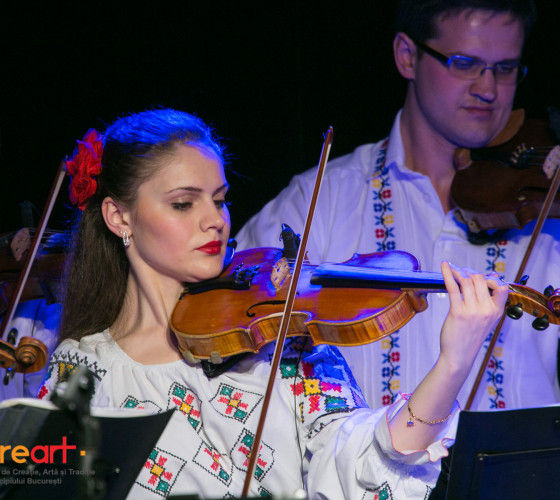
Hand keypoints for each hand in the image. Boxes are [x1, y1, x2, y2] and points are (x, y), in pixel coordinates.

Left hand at [438, 261, 508, 375]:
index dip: (490, 278)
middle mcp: (487, 310)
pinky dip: (448, 274)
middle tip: (461, 273)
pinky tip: (444, 266)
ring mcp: (473, 311)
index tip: (479, 278)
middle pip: (480, 279)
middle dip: (470, 273)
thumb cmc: (470, 336)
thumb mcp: (486, 320)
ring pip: (467, 281)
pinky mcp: (457, 312)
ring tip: (453, 271)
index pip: (501, 287)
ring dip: (459, 272)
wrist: (459, 356)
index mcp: (497, 311)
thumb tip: (484, 279)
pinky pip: (453, 287)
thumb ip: (486, 302)